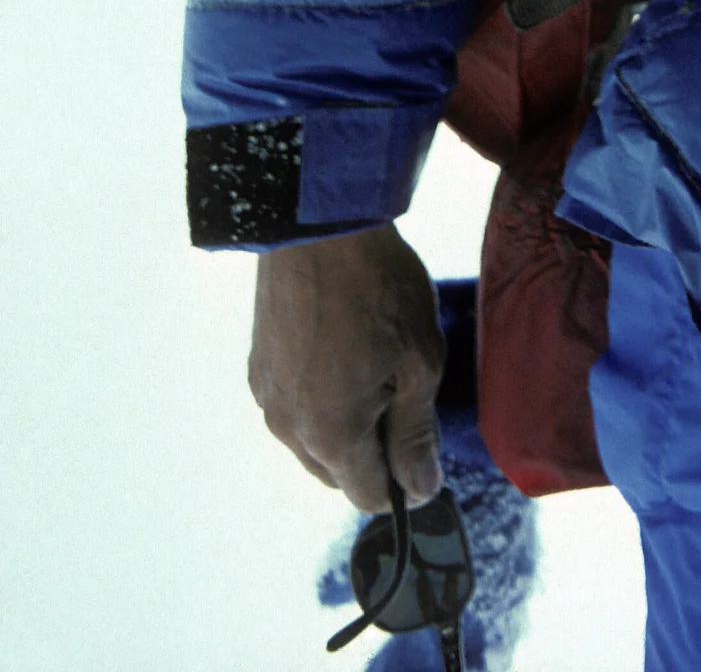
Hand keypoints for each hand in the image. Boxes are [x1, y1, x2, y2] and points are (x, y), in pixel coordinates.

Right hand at [249, 223, 444, 513]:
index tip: (425, 446)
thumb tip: (420, 490)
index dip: (404, 481)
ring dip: (345, 424)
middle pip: (338, 473)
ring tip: (374, 362)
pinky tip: (344, 349)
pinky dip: (319, 396)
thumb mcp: (418, 362)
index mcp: (331, 436)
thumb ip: (415, 434)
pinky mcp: (257, 365)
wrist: (318, 222)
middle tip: (404, 392)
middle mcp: (288, 427)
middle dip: (374, 453)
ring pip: (313, 440)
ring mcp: (267, 396)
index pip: (369, 495)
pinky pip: (294, 405)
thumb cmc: (378, 288)